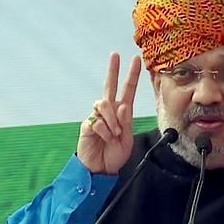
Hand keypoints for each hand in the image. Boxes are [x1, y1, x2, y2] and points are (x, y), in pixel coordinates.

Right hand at [77, 53, 141, 174]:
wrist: (101, 168)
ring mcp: (97, 116)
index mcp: (122, 113)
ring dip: (112, 120)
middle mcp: (109, 111)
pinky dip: (104, 131)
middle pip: (110, 86)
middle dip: (113, 70)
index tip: (136, 60)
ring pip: (105, 105)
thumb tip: (122, 106)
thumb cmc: (114, 154)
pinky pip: (97, 121)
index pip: (128, 90)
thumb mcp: (127, 139)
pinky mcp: (87, 124)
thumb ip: (126, 122)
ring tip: (114, 134)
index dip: (132, 75)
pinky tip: (103, 139)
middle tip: (115, 55)